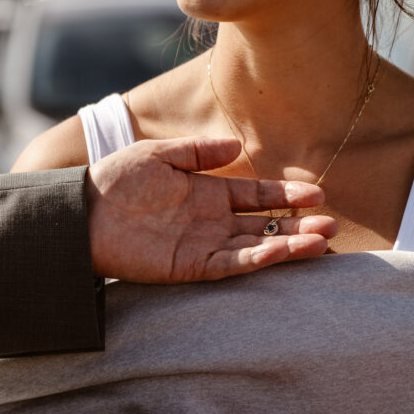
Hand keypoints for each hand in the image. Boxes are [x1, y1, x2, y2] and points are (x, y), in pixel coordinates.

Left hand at [86, 137, 336, 281]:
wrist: (81, 212)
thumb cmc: (115, 180)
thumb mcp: (159, 155)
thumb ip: (197, 152)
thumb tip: (235, 147)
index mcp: (206, 193)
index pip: (254, 196)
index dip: (285, 197)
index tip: (316, 195)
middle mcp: (210, 222)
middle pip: (264, 225)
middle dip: (298, 225)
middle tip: (331, 224)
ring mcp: (203, 245)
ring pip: (256, 246)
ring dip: (289, 244)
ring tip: (323, 241)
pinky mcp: (190, 267)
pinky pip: (232, 264)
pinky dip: (259, 259)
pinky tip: (284, 251)